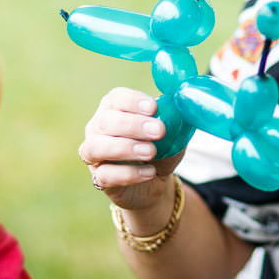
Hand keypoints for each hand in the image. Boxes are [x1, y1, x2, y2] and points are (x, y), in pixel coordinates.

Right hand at [79, 87, 184, 210]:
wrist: (156, 180)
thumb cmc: (161, 148)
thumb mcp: (172, 132)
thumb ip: (176, 119)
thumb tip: (185, 106)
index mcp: (115, 108)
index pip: (116, 98)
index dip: (133, 101)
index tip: (153, 108)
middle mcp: (98, 128)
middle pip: (105, 121)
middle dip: (133, 125)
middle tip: (159, 131)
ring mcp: (94, 153)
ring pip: (96, 147)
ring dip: (125, 148)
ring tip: (151, 152)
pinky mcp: (99, 178)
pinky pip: (105, 175)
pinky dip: (128, 174)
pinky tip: (149, 172)